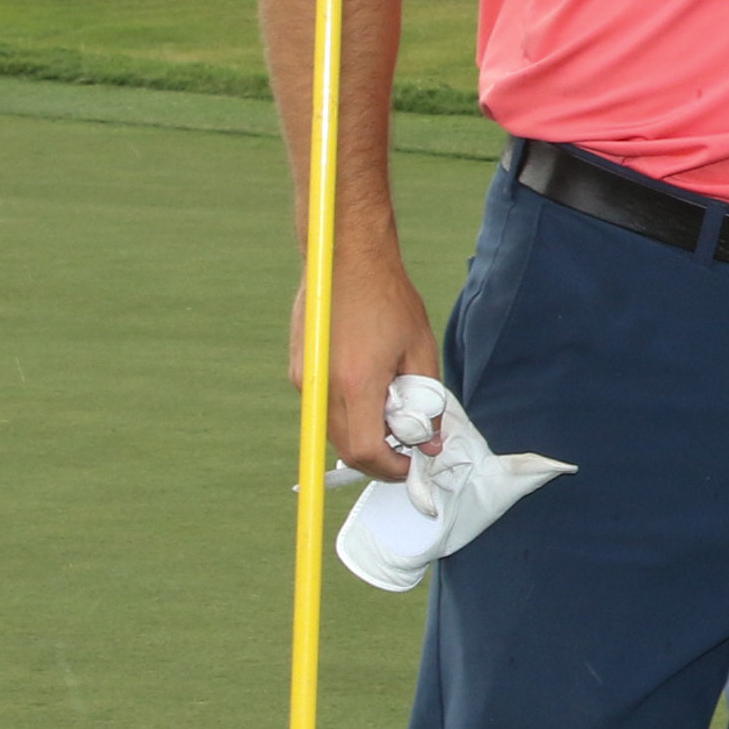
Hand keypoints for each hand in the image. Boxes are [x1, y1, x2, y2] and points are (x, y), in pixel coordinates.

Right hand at [296, 248, 440, 483]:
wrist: (346, 260)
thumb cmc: (389, 299)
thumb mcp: (420, 349)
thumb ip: (427, 400)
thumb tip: (430, 441)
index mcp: (355, 383)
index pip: (365, 451)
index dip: (390, 467)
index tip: (412, 463)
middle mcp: (321, 387)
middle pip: (345, 447)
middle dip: (379, 456)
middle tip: (408, 445)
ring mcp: (304, 379)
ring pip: (333, 430)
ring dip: (363, 433)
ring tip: (394, 410)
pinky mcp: (299, 370)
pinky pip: (323, 408)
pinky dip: (348, 412)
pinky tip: (372, 388)